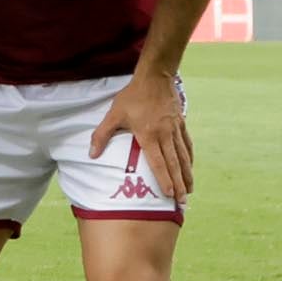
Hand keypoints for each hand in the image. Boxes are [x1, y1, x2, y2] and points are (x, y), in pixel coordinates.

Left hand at [91, 72, 192, 203]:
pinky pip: (187, 145)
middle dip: (178, 184)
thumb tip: (91, 155)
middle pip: (174, 164)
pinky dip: (189, 158)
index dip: (164, 180)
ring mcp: (175, 130)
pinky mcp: (181, 124)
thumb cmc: (132, 97)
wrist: (154, 79)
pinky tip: (189, 167)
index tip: (169, 194)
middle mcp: (165, 135)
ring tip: (190, 190)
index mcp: (149, 135)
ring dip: (186, 175)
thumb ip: (102, 135)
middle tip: (182, 201)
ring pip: (183, 157)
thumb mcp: (113, 115)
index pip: (158, 163)